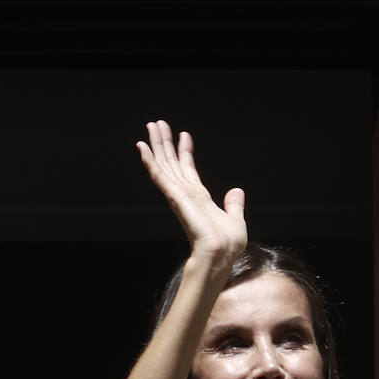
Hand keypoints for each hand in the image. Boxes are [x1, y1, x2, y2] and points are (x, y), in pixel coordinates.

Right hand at [137, 120, 246, 273]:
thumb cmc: (227, 243)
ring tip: (151, 125)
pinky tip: (142, 146)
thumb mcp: (236, 219)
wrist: (220, 254)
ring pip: (163, 164)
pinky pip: (159, 174)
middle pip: (172, 162)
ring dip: (156, 144)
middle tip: (158, 124)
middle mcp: (185, 193)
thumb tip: (236, 190)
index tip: (184, 135)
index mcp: (199, 198)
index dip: (186, 152)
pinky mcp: (173, 195)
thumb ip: (234, 204)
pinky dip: (149, 160)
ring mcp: (177, 194)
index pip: (189, 170)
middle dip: (166, 143)